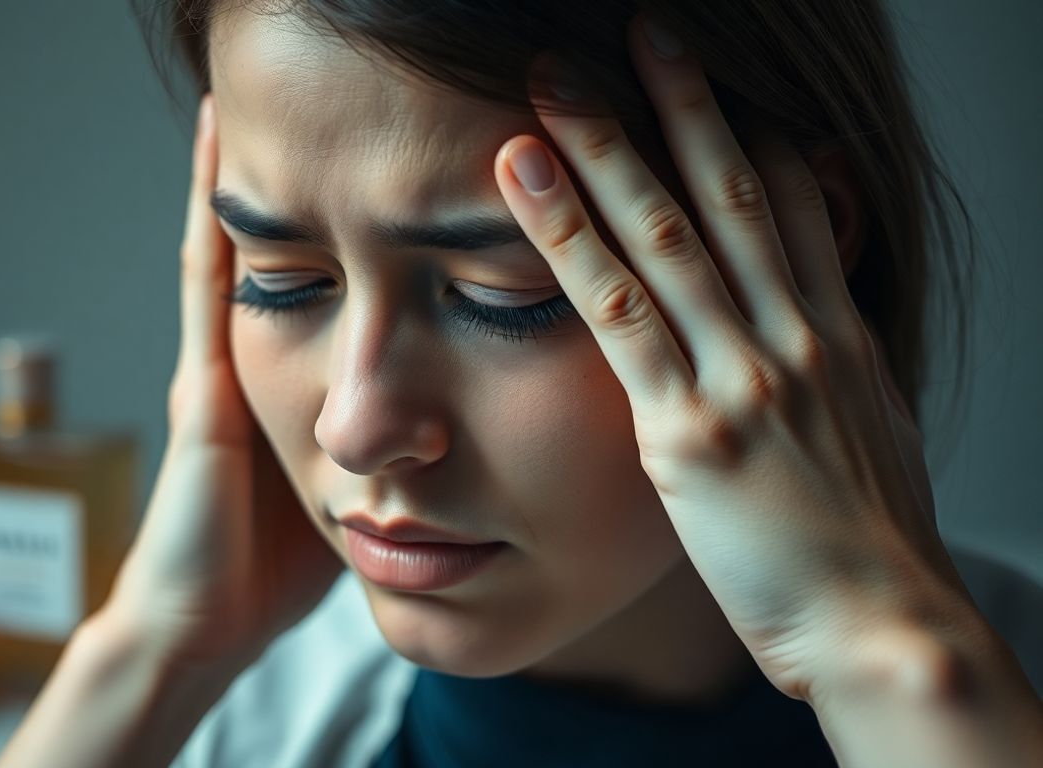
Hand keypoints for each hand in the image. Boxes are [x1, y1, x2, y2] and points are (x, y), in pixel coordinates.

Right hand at [102, 93, 341, 669]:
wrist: (207, 626)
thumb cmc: (275, 572)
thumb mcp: (346, 491)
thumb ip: (381, 449)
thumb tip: (447, 425)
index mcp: (289, 387)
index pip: (316, 286)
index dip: (335, 226)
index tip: (372, 166)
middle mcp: (250, 364)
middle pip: (275, 254)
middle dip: (289, 184)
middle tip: (313, 106)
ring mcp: (220, 368)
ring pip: (234, 247)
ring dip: (242, 175)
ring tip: (248, 95)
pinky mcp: (204, 388)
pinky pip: (207, 284)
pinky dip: (210, 214)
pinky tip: (216, 150)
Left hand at [494, 14, 975, 699]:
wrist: (884, 627)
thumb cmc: (867, 551)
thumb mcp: (866, 441)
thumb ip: (829, 375)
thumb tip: (812, 335)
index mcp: (837, 339)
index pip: (791, 207)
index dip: (749, 132)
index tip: (707, 84)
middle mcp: (794, 338)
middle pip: (730, 194)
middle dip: (680, 105)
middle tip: (639, 32)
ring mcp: (743, 376)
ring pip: (668, 235)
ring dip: (606, 150)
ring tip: (553, 84)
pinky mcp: (690, 429)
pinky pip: (618, 313)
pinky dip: (568, 238)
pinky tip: (526, 181)